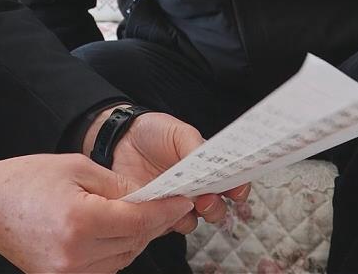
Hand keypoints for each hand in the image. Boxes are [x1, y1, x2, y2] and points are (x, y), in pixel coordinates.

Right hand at [0, 154, 194, 272]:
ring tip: (134, 215)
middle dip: (153, 223)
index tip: (182, 201)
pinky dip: (115, 252)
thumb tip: (148, 198)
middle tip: (163, 204)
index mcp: (80, 221)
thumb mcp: (76, 166)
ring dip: (135, 239)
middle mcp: (75, 255)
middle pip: (134, 243)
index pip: (139, 221)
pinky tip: (112, 231)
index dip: (165, 211)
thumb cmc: (26, 179)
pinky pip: (104, 269)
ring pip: (123, 259)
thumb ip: (117, 185)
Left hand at [110, 112, 249, 232]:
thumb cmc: (153, 132)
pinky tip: (159, 208)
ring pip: (193, 221)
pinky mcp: (155, 212)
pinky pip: (166, 225)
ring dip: (191, 216)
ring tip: (180, 204)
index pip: (231, 182)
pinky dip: (166, 220)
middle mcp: (194, 189)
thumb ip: (196, 146)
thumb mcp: (178, 132)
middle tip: (206, 200)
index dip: (238, 188)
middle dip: (216, 208)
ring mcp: (175, 202)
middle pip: (216, 208)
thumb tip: (211, 163)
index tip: (236, 191)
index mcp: (206, 168)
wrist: (120, 140)